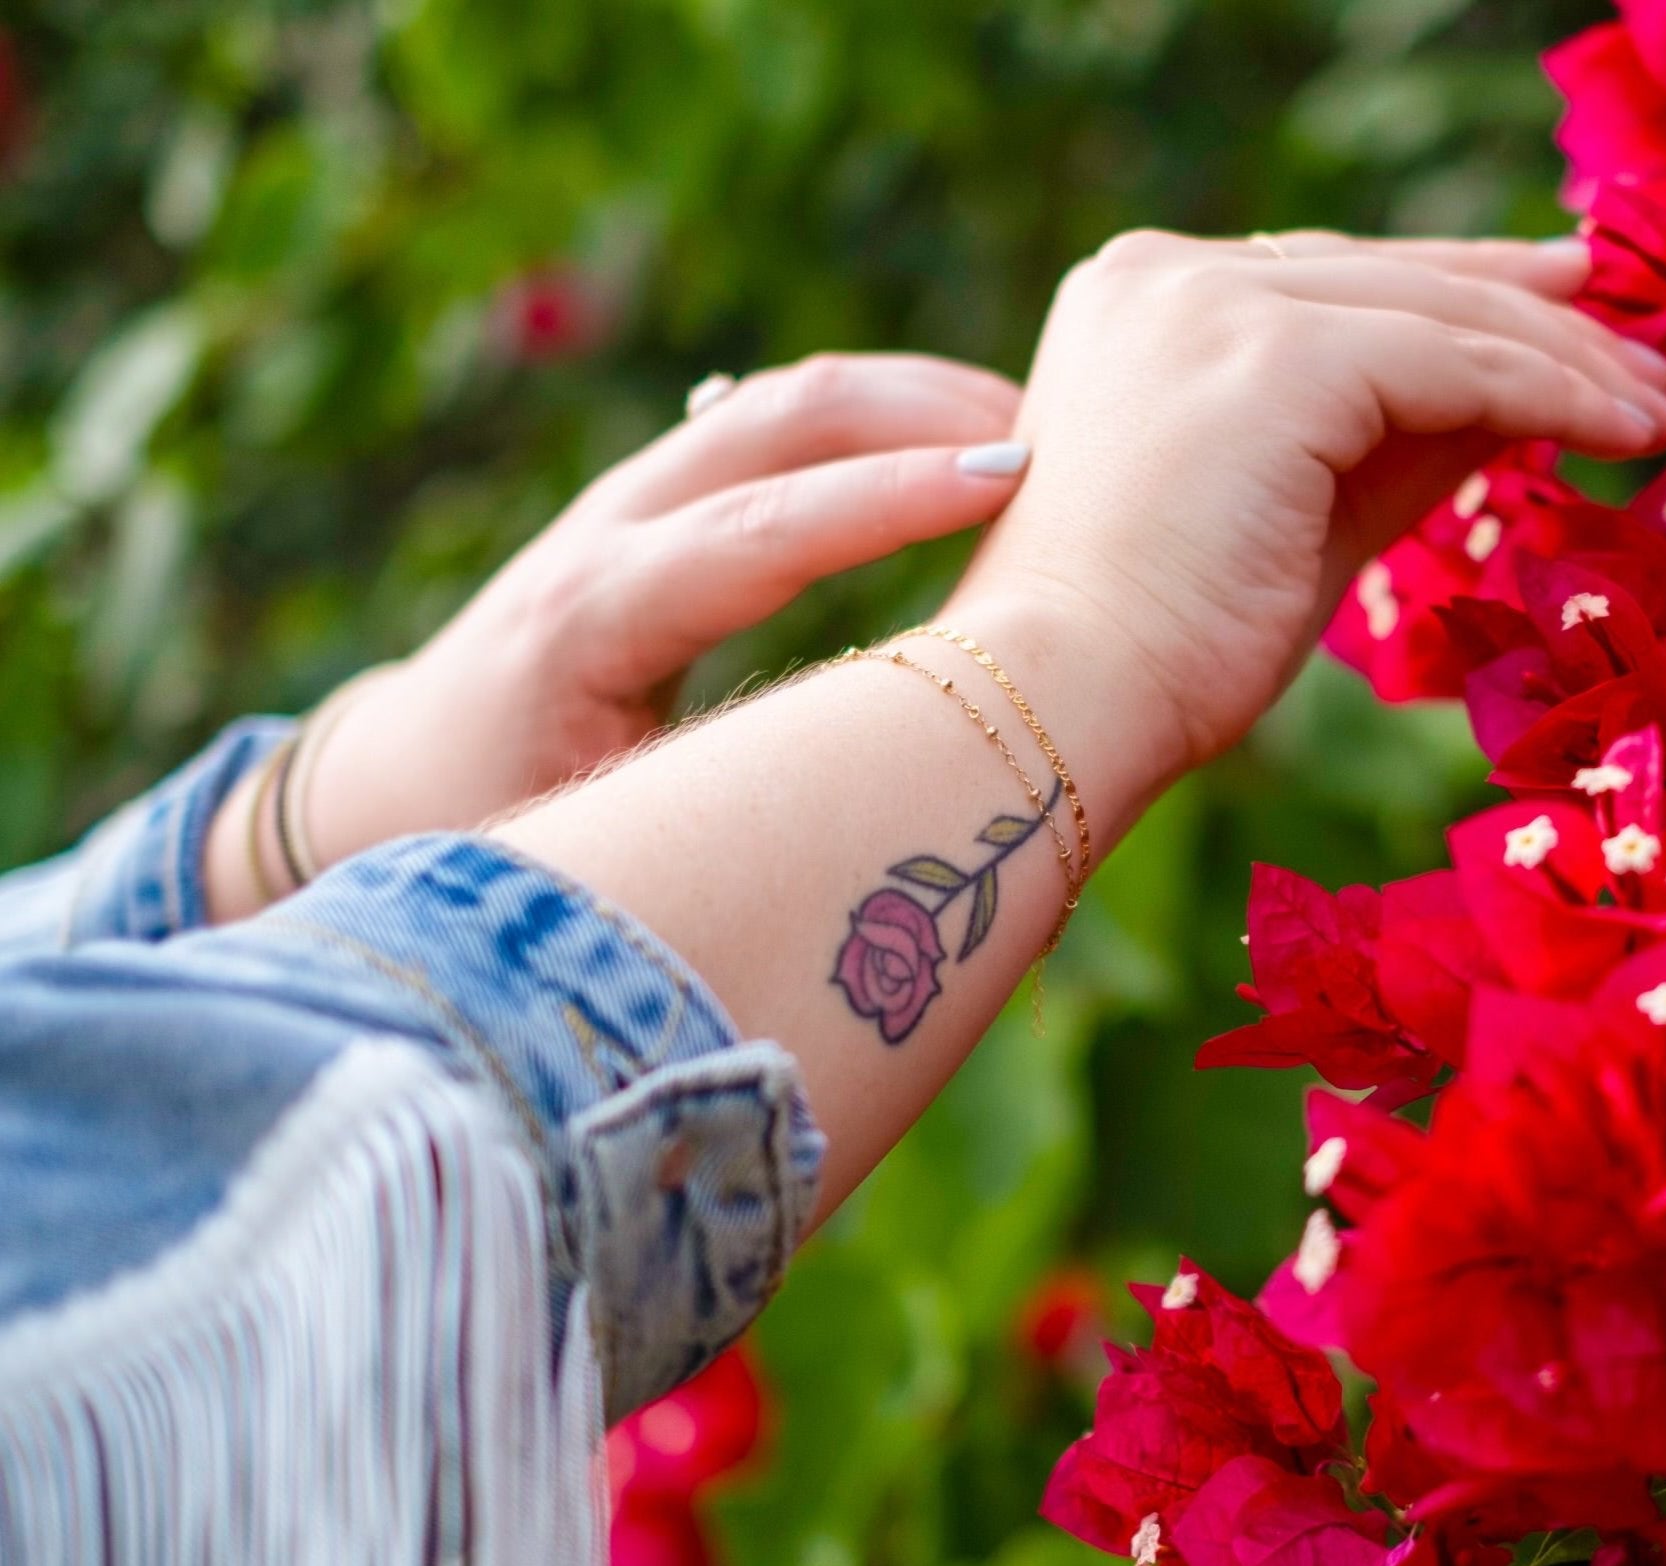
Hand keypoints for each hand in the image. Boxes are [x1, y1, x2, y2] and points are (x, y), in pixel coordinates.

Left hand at [206, 352, 1026, 918]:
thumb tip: (863, 830)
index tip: (1011, 480)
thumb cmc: (493, 829)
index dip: (886, 501)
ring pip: (779, 407)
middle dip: (918, 413)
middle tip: (1056, 442)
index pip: (757, 532)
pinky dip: (866, 425)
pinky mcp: (650, 506)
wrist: (395, 772)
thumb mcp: (593, 848)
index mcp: (587, 621)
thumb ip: (708, 824)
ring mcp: (623, 504)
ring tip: (1027, 434)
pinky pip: (769, 434)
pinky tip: (944, 448)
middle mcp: (603, 534)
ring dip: (904, 403)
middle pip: (775, 420)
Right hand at [949, 230, 1665, 784]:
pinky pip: (1448, 362)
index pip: (1322, 283)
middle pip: (1383, 277)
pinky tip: (1613, 426)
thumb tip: (1512, 399)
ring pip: (1428, 310)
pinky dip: (1546, 392)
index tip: (1549, 325)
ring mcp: (1206, 304)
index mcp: (1131, 307)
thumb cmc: (1146, 647)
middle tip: (1625, 352)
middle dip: (1519, 315)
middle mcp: (1156, 277)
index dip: (1446, 303)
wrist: (1059, 701)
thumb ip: (1387, 443)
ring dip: (1557, 357)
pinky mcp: (1271, 353)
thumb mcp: (1284, 517)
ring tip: (1644, 407)